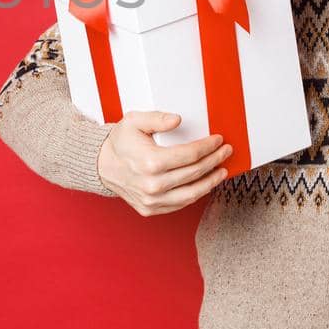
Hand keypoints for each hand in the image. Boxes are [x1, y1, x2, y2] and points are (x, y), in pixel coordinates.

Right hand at [97, 110, 231, 216]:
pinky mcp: (151, 209)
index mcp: (150, 162)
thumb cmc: (120, 143)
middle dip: (214, 160)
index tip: (218, 140)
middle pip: (195, 173)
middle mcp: (152, 185)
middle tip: (225, 152)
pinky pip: (180, 204)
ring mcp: (152, 200)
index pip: (190, 155)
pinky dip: (195, 193)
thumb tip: (177, 120)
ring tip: (221, 171)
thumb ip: (156, 118)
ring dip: (210, 182)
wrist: (102, 166)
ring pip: (192, 193)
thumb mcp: (134, 122)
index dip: (208, 147)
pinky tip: (203, 183)